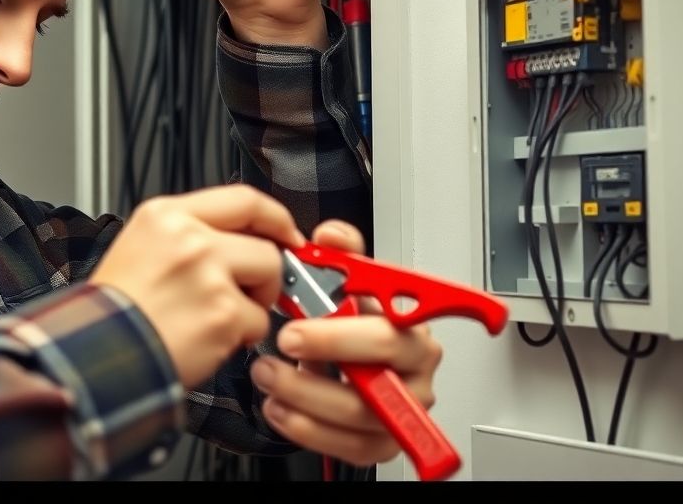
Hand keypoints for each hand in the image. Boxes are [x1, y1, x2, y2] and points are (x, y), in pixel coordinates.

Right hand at [89, 184, 301, 388]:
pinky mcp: (223, 315)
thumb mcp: (141, 246)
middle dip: (264, 274)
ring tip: (219, 318)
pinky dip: (241, 337)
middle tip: (245, 294)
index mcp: (167, 215)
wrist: (95, 353)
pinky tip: (209, 339)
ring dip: (253, 305)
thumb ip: (190, 234)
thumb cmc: (115, 309)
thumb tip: (242, 239)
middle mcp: (189, 239)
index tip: (287, 234)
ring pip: (268, 281)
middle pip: (265, 246)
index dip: (275, 218)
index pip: (244, 200)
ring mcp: (208, 276)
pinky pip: (257, 323)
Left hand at [250, 220, 444, 466]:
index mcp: (414, 333)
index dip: (341, 336)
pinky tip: (279, 407)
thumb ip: (344, 258)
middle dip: (317, 365)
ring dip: (301, 395)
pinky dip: (305, 428)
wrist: (355, 362)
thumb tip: (331, 236)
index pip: (388, 336)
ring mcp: (399, 413)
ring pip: (354, 416)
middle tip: (281, 345)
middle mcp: (414, 376)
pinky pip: (346, 446)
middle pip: (374, 381)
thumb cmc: (360, 323)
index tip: (297, 329)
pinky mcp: (379, 443)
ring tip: (268, 374)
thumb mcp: (355, 285)